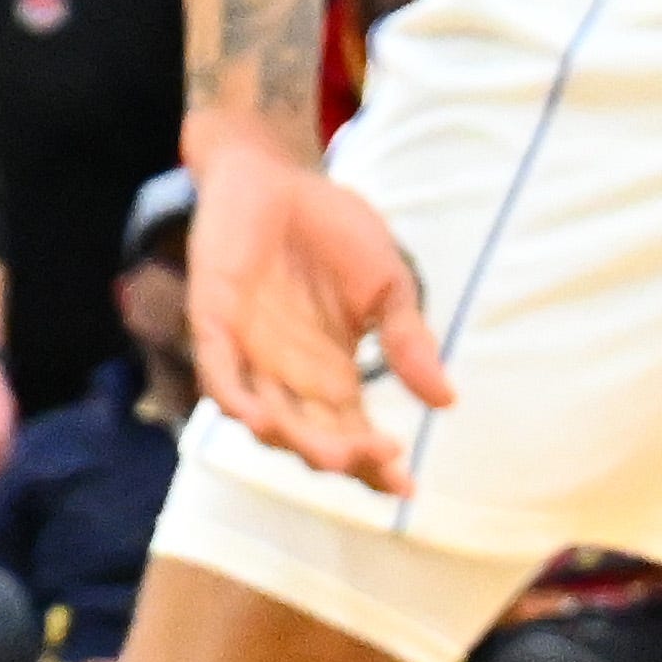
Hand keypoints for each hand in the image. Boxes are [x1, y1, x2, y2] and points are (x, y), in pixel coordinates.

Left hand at [180, 135, 456, 494]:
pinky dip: (236, 399)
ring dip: (293, 439)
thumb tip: (447, 402)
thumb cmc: (332, 229)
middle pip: (313, 439)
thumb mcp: (387, 284)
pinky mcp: (214, 324)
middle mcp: (289, 378)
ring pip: (266, 419)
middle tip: (374, 458)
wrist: (276, 173)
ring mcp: (250, 354)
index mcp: (333, 375)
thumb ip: (407, 339)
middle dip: (342, 457)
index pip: (354, 435)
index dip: (376, 466)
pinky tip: (259, 417)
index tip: (408, 487)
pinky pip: (219, 375)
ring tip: (330, 452)